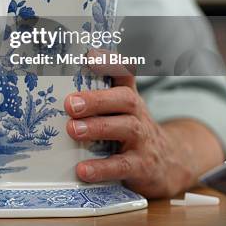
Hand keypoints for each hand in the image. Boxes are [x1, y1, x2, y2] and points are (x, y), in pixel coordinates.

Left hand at [64, 57, 201, 197]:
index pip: (123, 73)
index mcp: (129, 97)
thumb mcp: (120, 111)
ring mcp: (142, 140)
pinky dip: (102, 167)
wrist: (169, 164)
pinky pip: (123, 166)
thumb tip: (55, 93)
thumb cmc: (131, 132)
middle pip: (123, 99)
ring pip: (124, 128)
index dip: (109, 62)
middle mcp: (138, 113)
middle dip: (96, 100)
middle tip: (70, 104)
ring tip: (72, 129)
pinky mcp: (142, 166)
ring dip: (97, 128)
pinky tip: (83, 170)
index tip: (90, 55)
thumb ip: (95, 100)